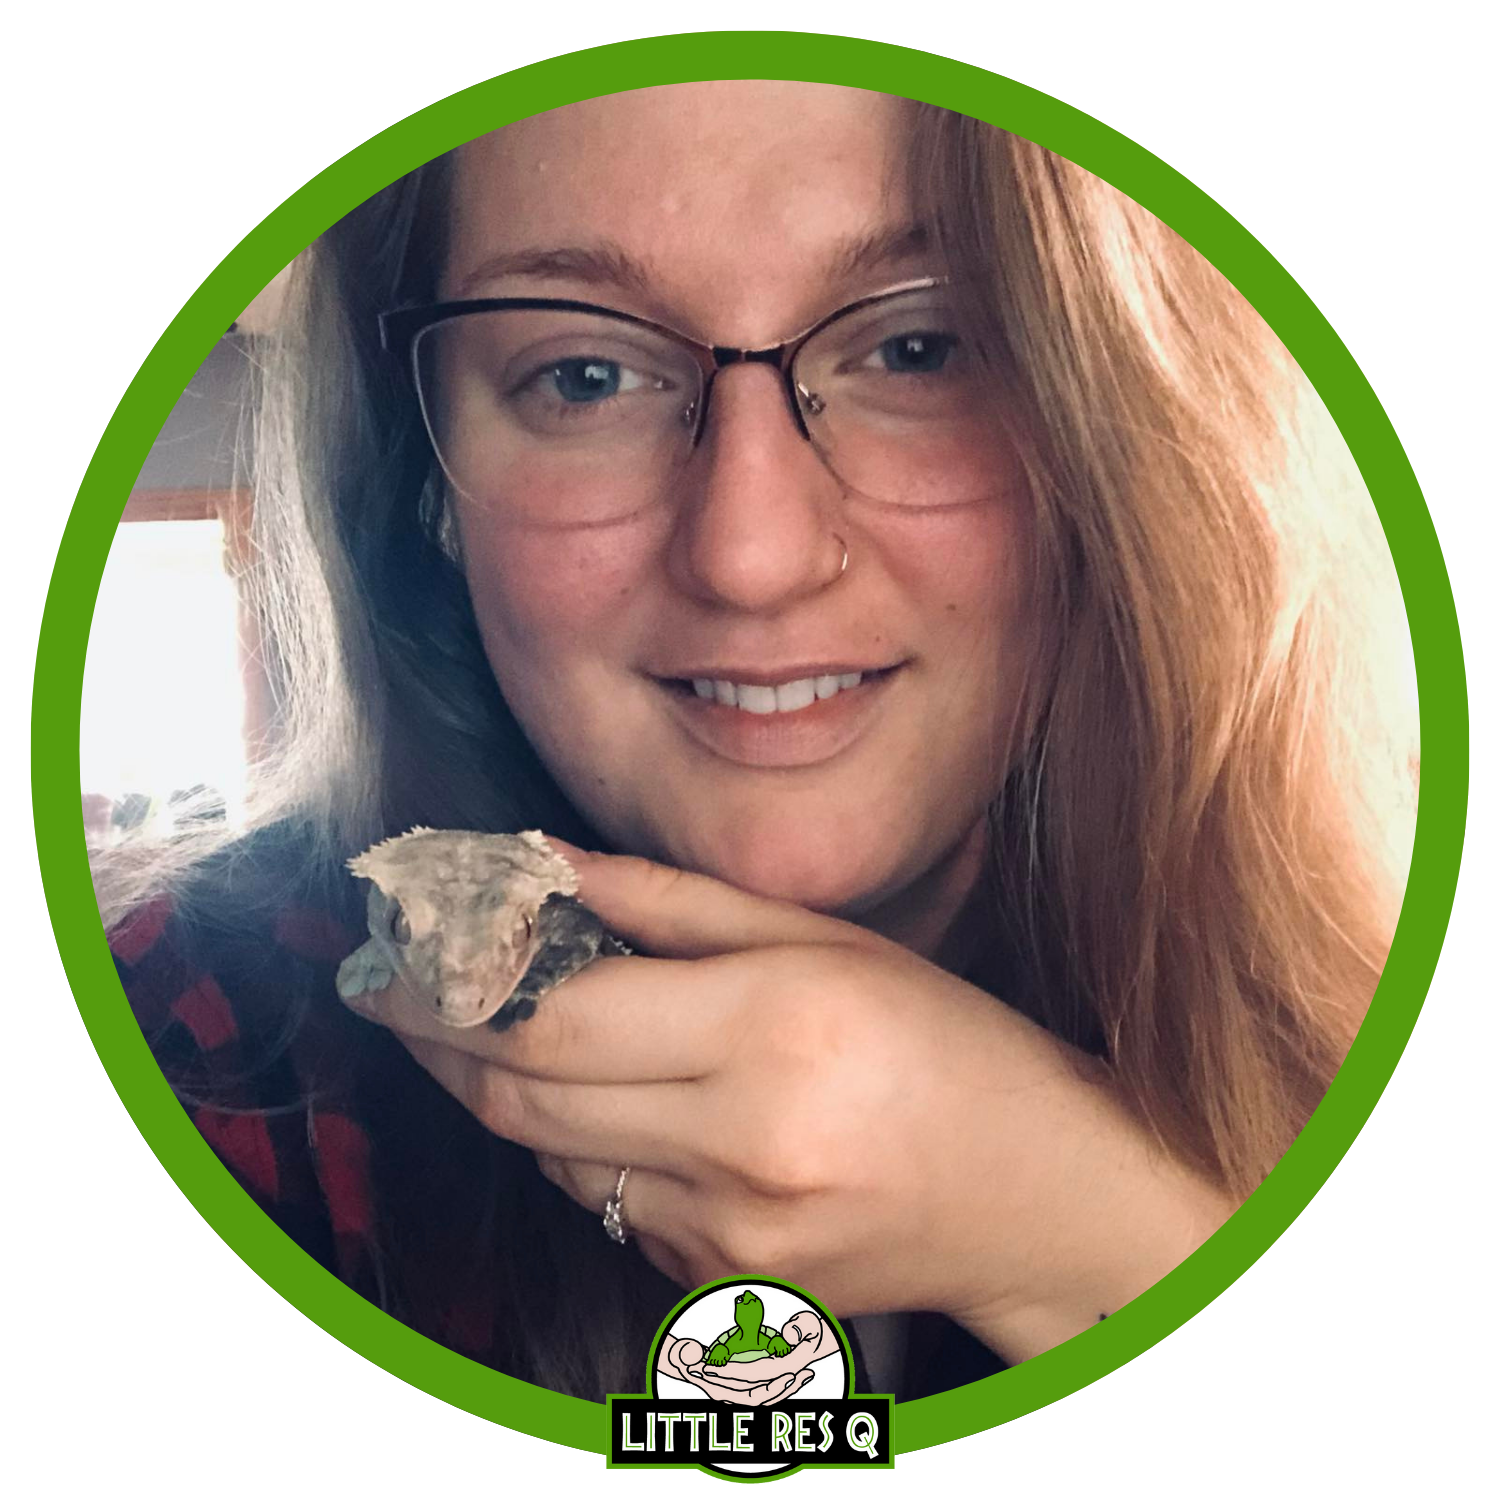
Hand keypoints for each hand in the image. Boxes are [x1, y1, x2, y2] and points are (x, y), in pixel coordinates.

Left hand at [343, 847, 1234, 1361]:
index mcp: (775, 1029)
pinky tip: (621, 1102)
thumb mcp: (826, 939)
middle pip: (527, 1095)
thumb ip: (672, 903)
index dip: (450, 988)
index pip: (554, 1018)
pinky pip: (610, 1206)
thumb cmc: (948, 1043)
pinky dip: (586, 1146)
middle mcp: (745, 1144)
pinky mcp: (725, 1285)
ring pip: (556, 1155)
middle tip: (406, 991)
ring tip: (507, 1028)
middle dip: (445, 1041)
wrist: (1036, 1192)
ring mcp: (732, 1233)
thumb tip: (543, 866)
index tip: (390, 959)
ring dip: (511, 1089)